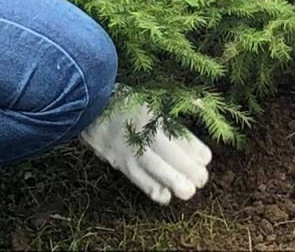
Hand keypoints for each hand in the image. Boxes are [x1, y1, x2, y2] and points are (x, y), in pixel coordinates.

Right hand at [81, 95, 211, 204]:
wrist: (88, 107)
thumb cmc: (124, 101)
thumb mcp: (148, 97)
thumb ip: (173, 107)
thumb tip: (201, 105)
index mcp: (149, 112)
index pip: (175, 133)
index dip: (193, 148)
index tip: (206, 158)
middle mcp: (139, 131)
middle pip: (167, 153)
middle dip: (187, 168)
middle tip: (202, 178)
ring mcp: (127, 148)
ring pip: (153, 169)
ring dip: (173, 182)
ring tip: (189, 191)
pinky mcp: (118, 161)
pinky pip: (136, 179)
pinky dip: (152, 189)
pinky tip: (165, 196)